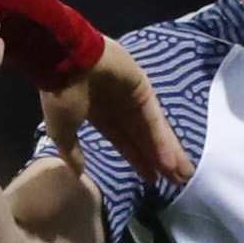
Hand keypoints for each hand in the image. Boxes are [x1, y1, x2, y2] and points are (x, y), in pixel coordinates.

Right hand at [40, 41, 195, 185]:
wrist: (66, 60)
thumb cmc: (60, 94)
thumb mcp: (61, 130)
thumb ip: (72, 152)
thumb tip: (78, 174)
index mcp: (100, 116)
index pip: (124, 142)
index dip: (138, 160)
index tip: (152, 179)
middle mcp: (119, 108)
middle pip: (143, 139)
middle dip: (159, 161)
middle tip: (176, 182)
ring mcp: (133, 97)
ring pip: (153, 131)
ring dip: (168, 153)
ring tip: (183, 176)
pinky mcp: (143, 88)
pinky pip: (154, 120)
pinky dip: (162, 140)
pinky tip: (171, 160)